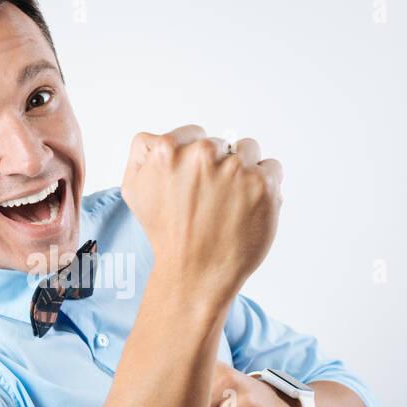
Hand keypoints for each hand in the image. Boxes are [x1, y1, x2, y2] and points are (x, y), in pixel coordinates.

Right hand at [121, 124, 282, 308]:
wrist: (195, 272)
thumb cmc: (167, 234)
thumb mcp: (134, 190)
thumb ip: (142, 154)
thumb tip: (159, 140)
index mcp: (167, 150)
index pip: (193, 134)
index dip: (195, 160)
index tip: (195, 182)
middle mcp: (201, 154)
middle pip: (221, 143)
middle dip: (219, 165)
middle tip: (211, 199)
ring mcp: (235, 168)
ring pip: (248, 149)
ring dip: (244, 170)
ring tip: (232, 202)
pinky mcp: (262, 183)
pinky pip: (272, 167)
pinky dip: (266, 185)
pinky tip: (250, 206)